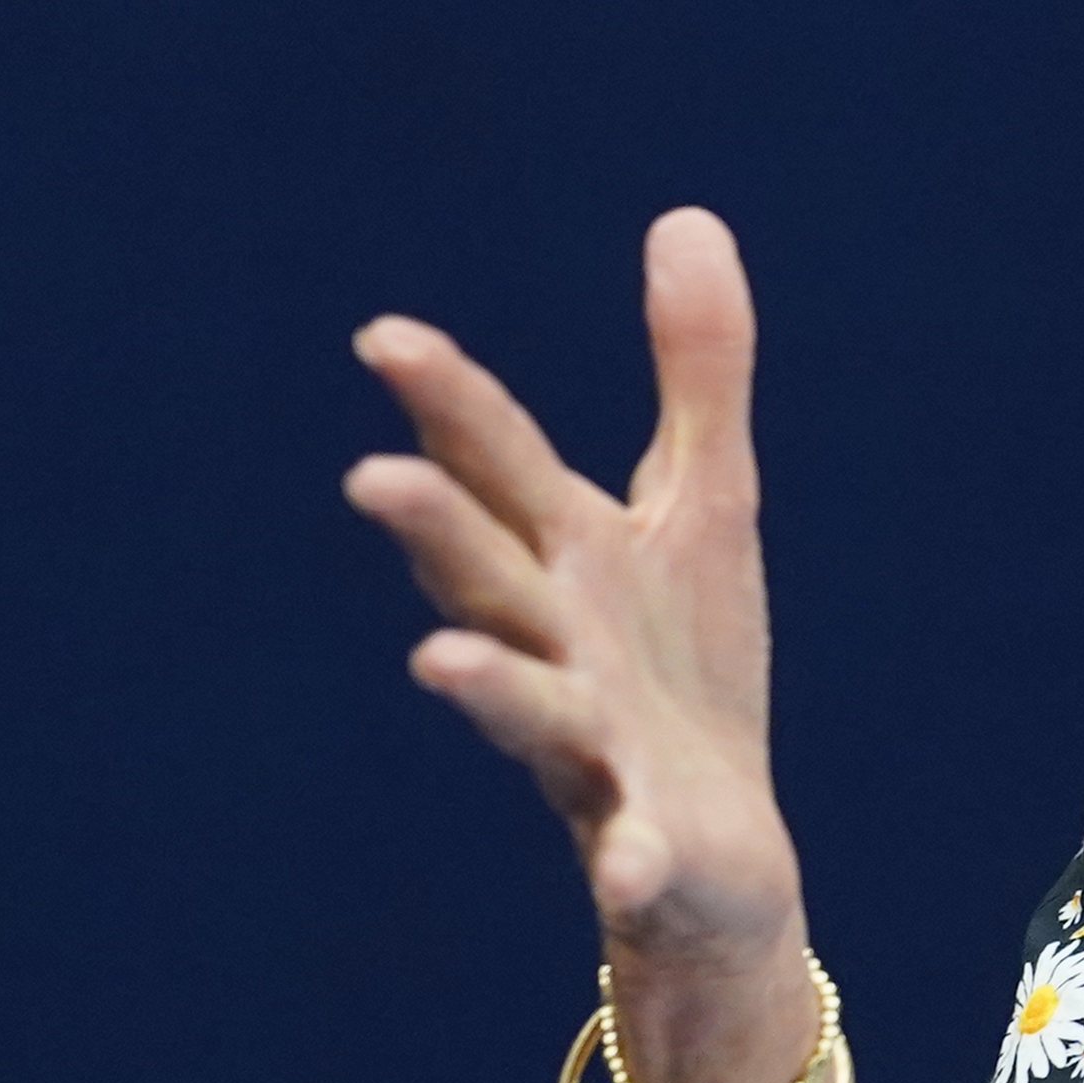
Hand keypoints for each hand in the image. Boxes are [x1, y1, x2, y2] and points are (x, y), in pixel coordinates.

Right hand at [345, 207, 802, 958]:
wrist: (711, 851)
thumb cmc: (684, 667)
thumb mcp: (704, 503)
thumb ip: (696, 369)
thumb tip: (688, 215)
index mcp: (568, 559)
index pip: (496, 467)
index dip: (446, 402)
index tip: (383, 336)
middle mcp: (558, 645)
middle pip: (488, 577)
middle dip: (434, 529)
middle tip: (372, 478)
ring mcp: (593, 746)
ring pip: (528, 708)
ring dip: (487, 685)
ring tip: (433, 662)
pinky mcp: (648, 836)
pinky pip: (632, 848)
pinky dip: (628, 856)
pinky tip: (625, 867)